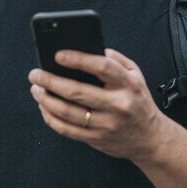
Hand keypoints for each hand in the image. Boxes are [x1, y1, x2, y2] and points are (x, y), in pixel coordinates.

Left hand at [28, 49, 168, 162]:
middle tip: (35, 74)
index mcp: (129, 85)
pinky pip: (67, 129)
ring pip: (68, 113)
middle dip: (51, 81)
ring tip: (36, 89)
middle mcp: (118, 105)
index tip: (58, 54)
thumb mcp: (136, 75)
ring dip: (46, 100)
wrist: (151, 139)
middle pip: (77, 92)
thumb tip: (88, 48)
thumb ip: (115, 60)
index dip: (78, 59)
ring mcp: (106, 124)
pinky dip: (50, 117)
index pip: (102, 67)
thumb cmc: (138, 101)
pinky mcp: (96, 139)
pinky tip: (44, 107)